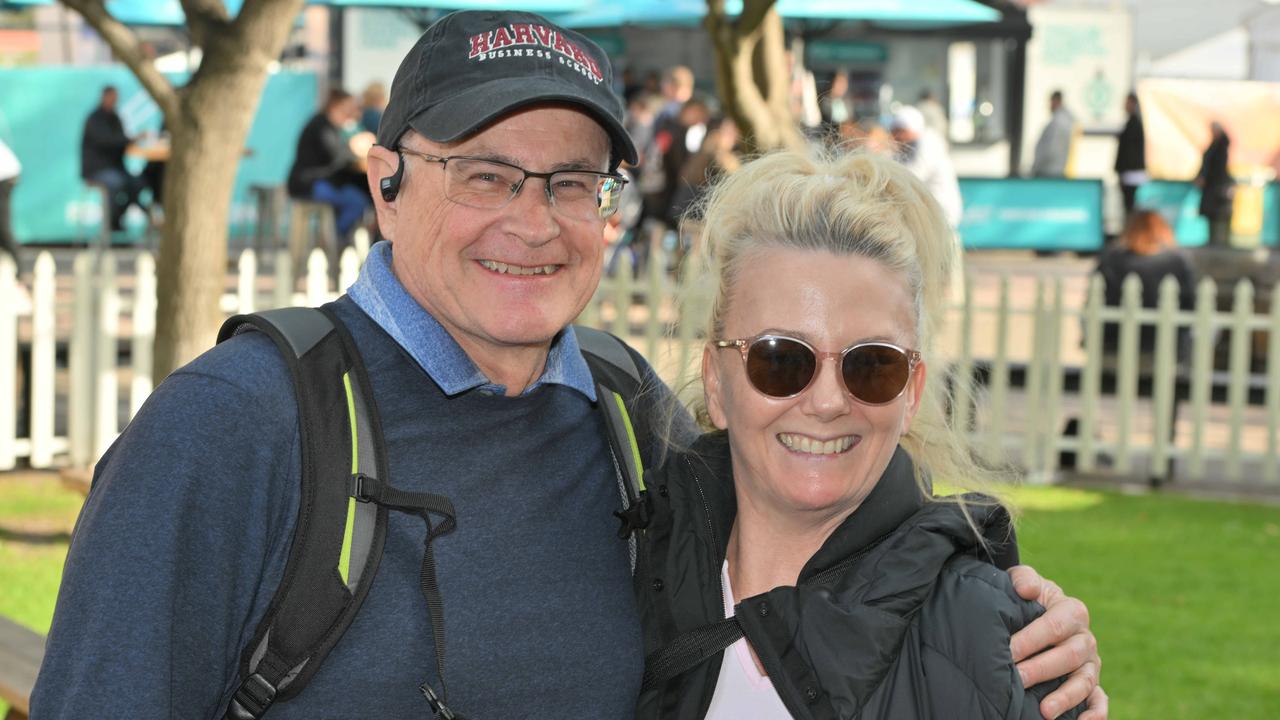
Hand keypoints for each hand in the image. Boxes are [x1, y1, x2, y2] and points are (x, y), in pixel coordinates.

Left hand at [1007, 565, 1103, 718]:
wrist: (1034, 613)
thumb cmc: (1026, 599)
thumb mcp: (1024, 581)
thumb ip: (1024, 579)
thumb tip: (1025, 589)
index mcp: (1073, 611)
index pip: (1055, 626)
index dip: (1032, 639)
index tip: (1009, 650)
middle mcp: (1085, 639)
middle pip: (1068, 656)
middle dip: (1041, 669)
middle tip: (1017, 677)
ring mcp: (1091, 664)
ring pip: (1084, 681)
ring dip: (1065, 697)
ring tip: (1044, 711)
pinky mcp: (1092, 684)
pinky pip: (1099, 700)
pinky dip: (1096, 713)